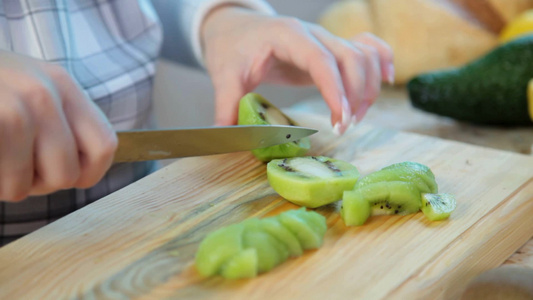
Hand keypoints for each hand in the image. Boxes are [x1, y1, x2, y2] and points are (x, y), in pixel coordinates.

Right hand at [0, 51, 116, 201]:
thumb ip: (63, 121)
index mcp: (63, 85)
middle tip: (19, 168)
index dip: (89, 173)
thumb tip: (85, 172)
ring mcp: (12, 107)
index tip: (68, 176)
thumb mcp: (34, 87)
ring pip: (23, 185)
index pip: (105, 147)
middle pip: (65, 173)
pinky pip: (0, 181)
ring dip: (6, 185)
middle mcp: (43, 94)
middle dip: (41, 183)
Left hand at [201, 6, 393, 133]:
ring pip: (364, 55)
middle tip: (344, 127)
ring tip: (354, 118)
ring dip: (368, 87)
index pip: (321, 60)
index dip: (335, 90)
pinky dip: (381, 62)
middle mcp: (313, 35)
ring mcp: (325, 39)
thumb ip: (227, 105)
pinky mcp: (331, 49)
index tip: (341, 120)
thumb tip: (224, 137)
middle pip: (351, 57)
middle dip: (355, 95)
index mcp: (287, 37)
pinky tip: (385, 81)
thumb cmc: (232, 48)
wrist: (236, 28)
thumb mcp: (225, 75)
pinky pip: (367, 47)